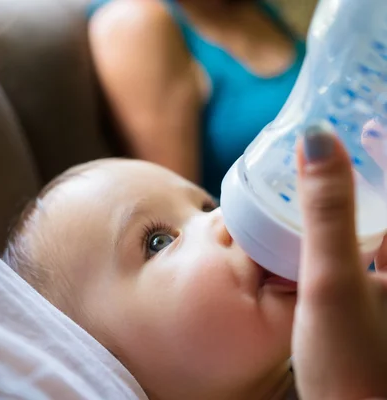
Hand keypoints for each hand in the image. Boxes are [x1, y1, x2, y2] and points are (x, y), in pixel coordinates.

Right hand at [293, 125, 386, 399]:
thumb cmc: (353, 363)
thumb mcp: (332, 280)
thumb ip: (326, 211)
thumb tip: (316, 139)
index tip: (365, 122)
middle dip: (375, 173)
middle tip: (347, 146)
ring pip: (382, 232)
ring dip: (362, 203)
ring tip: (329, 182)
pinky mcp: (379, 309)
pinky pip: (369, 257)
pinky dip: (350, 236)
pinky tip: (322, 238)